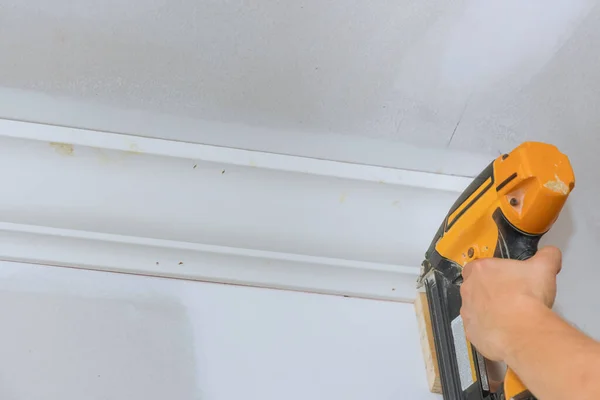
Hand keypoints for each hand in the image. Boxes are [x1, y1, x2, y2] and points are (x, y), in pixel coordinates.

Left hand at [460, 246, 561, 360]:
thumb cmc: (529, 295)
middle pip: (473, 287)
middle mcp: (467, 289)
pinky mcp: (469, 332)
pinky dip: (488, 330)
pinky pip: (477, 329)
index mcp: (480, 269)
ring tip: (509, 318)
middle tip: (509, 299)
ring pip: (473, 309)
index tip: (506, 280)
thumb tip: (551, 253)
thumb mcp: (544, 268)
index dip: (491, 272)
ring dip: (487, 312)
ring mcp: (466, 312)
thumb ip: (547, 256)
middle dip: (487, 292)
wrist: (522, 331)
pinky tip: (504, 333)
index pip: (477, 267)